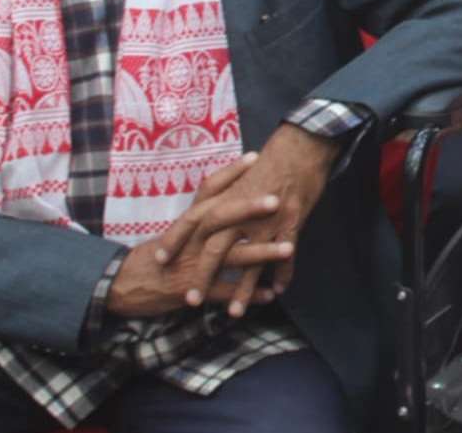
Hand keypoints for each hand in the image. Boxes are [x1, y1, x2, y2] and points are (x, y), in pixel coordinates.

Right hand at [108, 154, 294, 316]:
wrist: (121, 285)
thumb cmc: (153, 255)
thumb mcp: (176, 231)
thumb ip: (200, 216)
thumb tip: (226, 194)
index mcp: (188, 221)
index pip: (208, 190)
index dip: (230, 173)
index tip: (255, 157)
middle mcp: (189, 239)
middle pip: (220, 218)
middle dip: (249, 209)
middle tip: (277, 200)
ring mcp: (190, 264)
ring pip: (228, 256)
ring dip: (260, 253)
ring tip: (289, 249)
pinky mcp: (189, 289)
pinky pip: (222, 292)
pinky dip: (246, 294)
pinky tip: (270, 293)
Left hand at [154, 126, 338, 316]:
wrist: (300, 148)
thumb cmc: (271, 160)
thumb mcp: (240, 176)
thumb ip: (224, 195)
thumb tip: (209, 210)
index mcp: (225, 197)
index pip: (192, 220)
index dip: (175, 239)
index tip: (160, 258)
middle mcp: (241, 211)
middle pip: (215, 248)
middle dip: (203, 277)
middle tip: (191, 300)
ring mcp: (266, 220)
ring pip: (250, 261)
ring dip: (242, 289)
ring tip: (235, 313)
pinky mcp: (290, 223)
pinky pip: (285, 257)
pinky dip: (281, 276)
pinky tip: (276, 291)